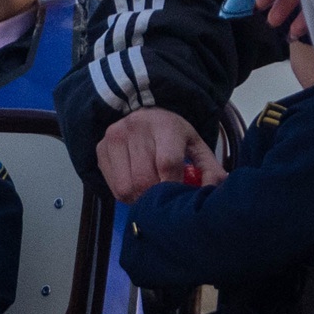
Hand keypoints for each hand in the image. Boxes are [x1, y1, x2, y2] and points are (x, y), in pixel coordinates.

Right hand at [94, 108, 223, 203]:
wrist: (143, 113)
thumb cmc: (172, 134)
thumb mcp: (195, 145)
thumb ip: (209, 169)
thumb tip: (212, 193)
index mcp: (164, 125)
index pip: (167, 163)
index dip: (173, 185)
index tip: (178, 196)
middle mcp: (135, 128)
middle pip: (144, 178)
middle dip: (156, 196)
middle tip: (164, 199)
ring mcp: (114, 138)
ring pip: (127, 186)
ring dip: (141, 198)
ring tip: (150, 195)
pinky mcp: (101, 149)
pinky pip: (113, 186)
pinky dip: (127, 195)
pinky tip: (136, 189)